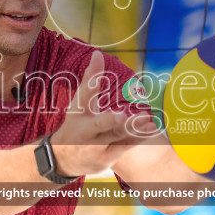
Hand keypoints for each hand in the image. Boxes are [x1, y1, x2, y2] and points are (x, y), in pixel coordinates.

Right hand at [51, 51, 137, 177]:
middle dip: (111, 120)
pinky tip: (151, 129)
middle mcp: (85, 131)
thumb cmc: (75, 124)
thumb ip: (90, 79)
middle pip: (100, 124)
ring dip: (134, 129)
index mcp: (78, 113)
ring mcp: (94, 147)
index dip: (92, 81)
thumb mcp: (79, 103)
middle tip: (124, 116)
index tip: (98, 60)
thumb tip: (98, 53)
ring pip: (116, 137)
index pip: (85, 94)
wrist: (63, 159)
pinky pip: (124, 148)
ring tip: (148, 120)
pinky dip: (136, 139)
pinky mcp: (105, 160)